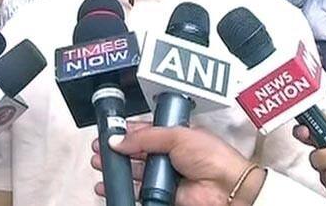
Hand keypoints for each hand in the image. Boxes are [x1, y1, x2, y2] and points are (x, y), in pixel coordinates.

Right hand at [91, 123, 266, 205]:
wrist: (226, 188)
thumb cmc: (212, 157)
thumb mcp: (175, 136)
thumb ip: (145, 138)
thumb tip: (119, 139)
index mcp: (173, 135)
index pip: (144, 131)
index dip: (125, 131)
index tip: (108, 131)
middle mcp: (168, 155)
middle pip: (135, 152)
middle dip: (116, 150)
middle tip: (99, 150)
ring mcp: (164, 176)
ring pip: (134, 172)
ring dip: (117, 169)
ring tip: (100, 167)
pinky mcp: (162, 195)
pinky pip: (138, 193)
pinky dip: (123, 190)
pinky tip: (111, 186)